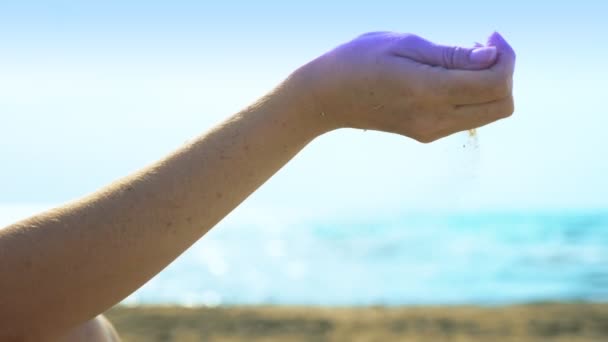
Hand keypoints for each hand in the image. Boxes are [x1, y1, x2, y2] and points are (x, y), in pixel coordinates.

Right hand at [297, 31, 515, 141]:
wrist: (326, 97)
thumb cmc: (358, 60)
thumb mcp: (403, 44)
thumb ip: (451, 55)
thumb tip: (493, 57)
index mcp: (428, 92)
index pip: (495, 83)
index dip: (506, 56)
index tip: (489, 35)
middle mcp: (434, 119)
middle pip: (501, 105)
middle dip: (504, 72)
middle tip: (483, 45)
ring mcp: (430, 131)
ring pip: (488, 114)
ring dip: (490, 84)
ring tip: (464, 56)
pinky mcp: (425, 134)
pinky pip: (468, 118)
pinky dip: (473, 95)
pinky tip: (451, 74)